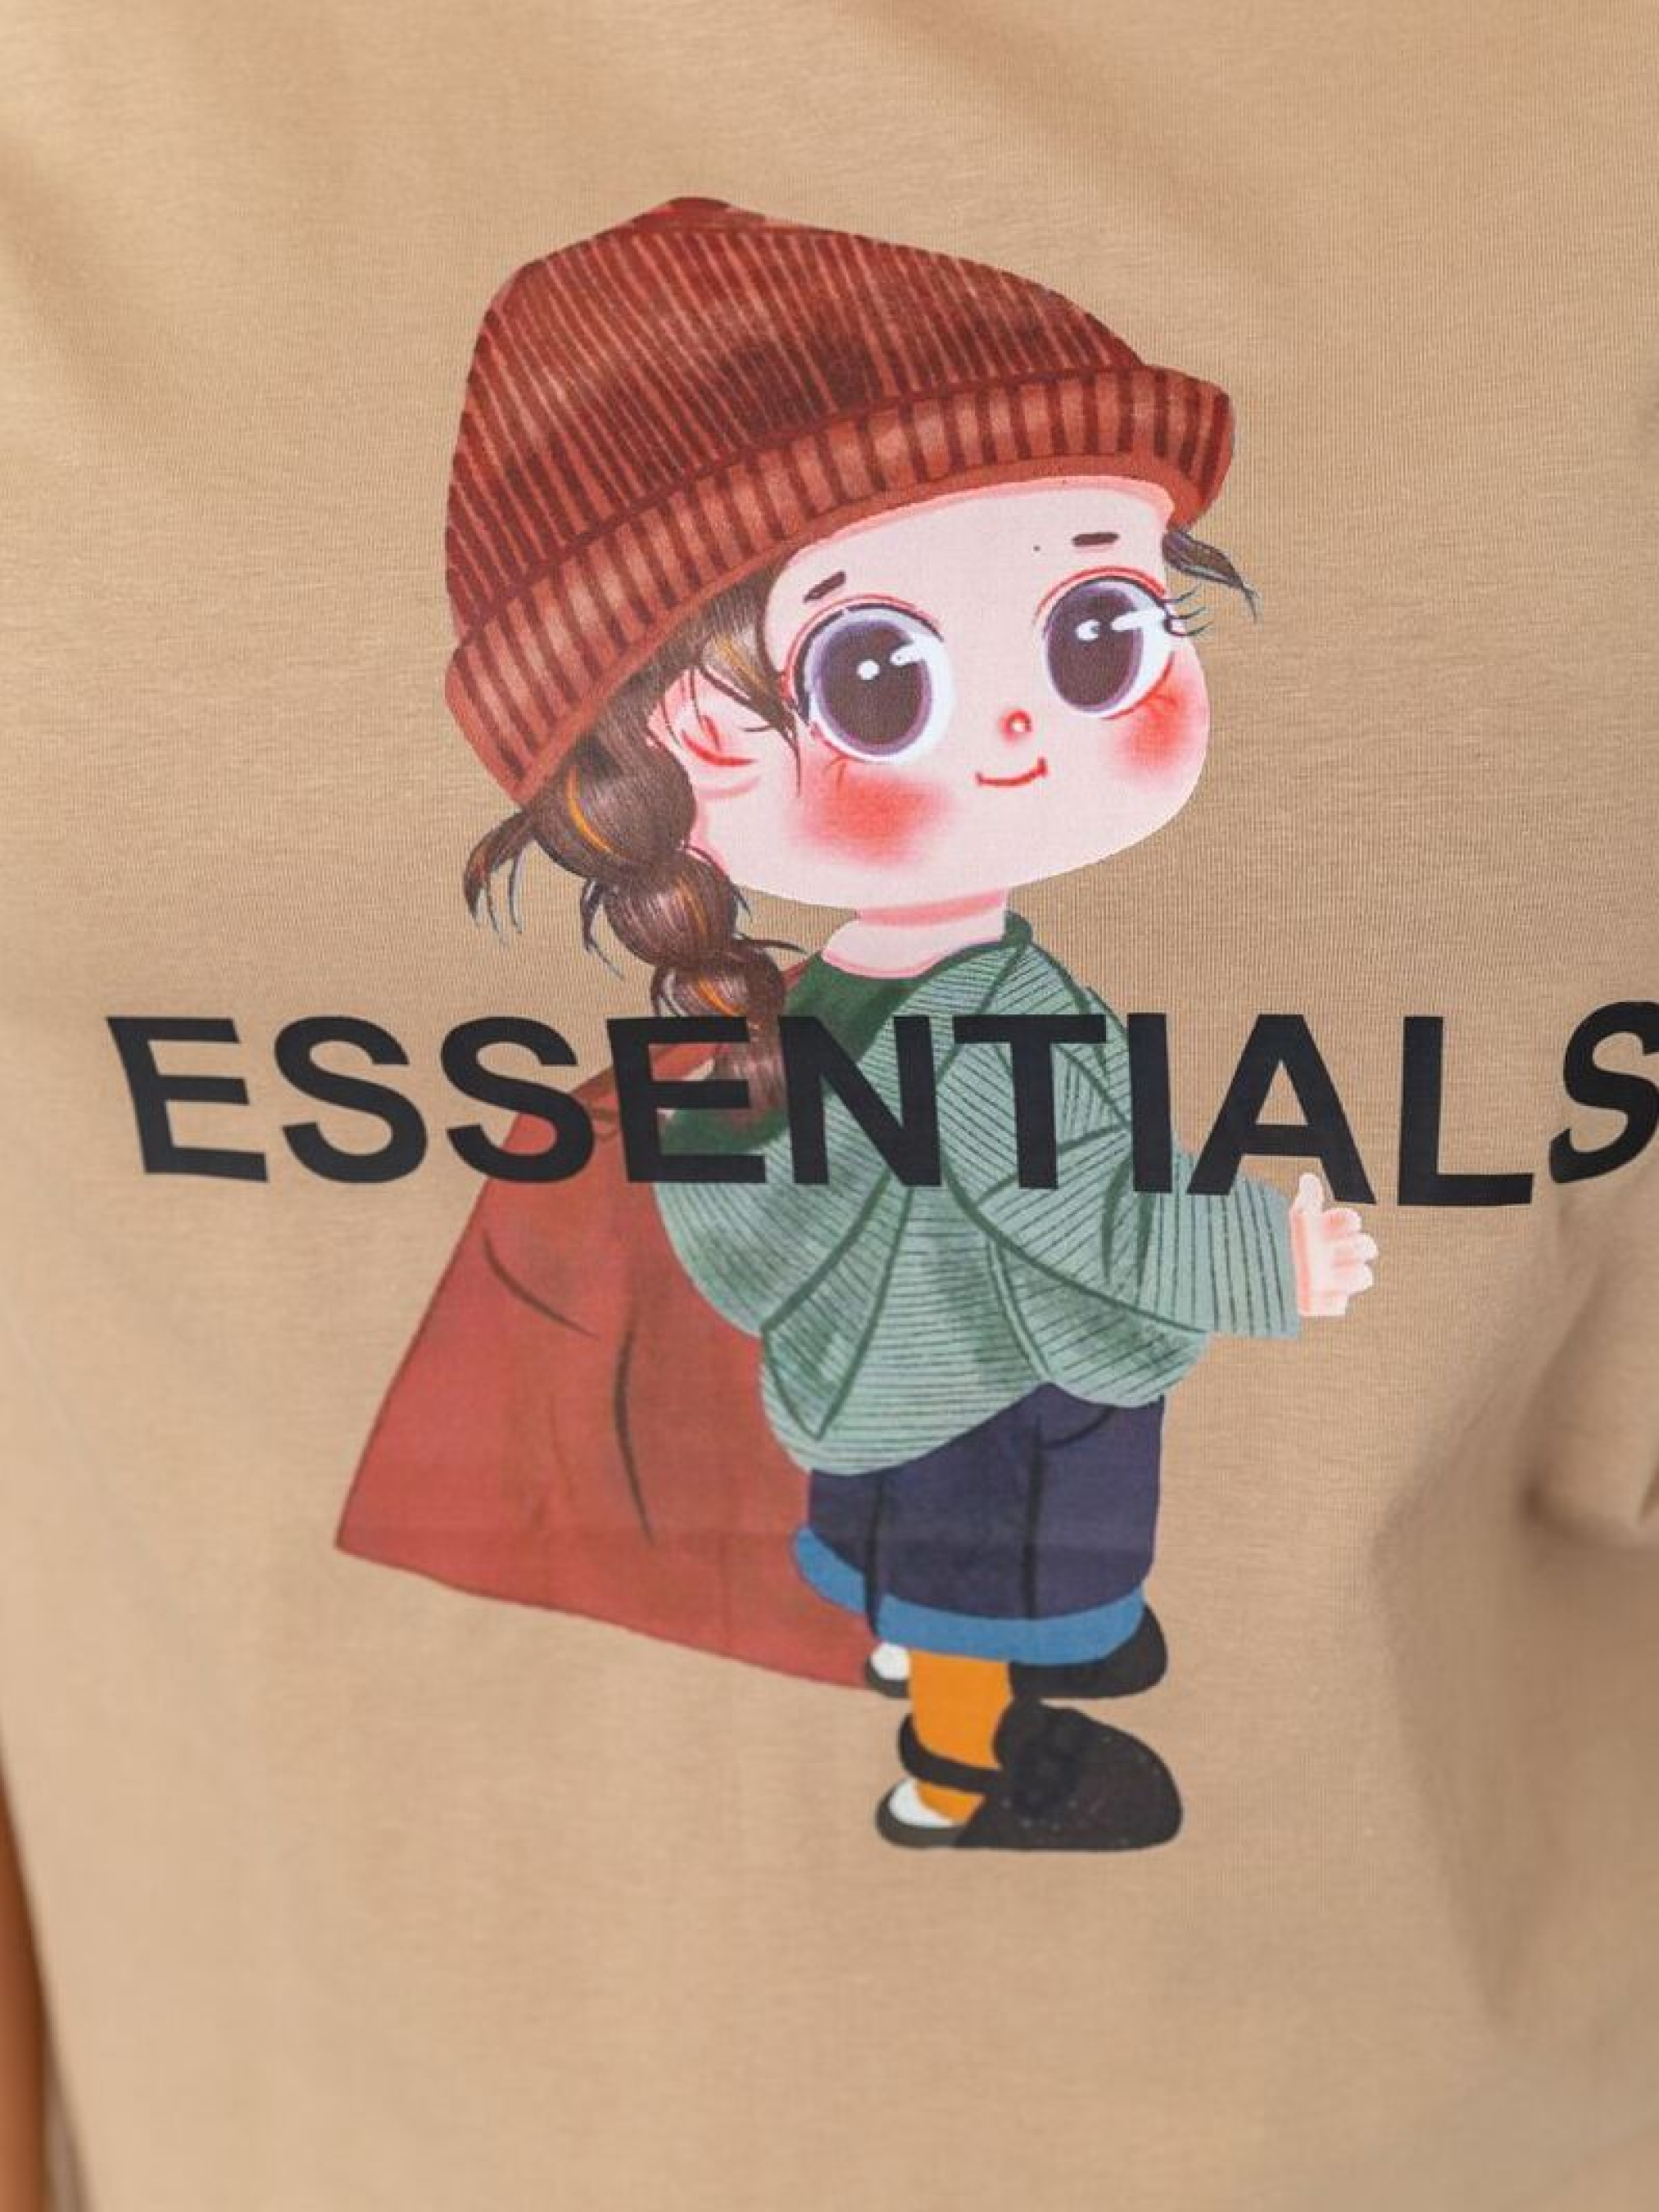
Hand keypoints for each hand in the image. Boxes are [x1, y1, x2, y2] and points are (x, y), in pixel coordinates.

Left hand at [1290, 1172, 1377, 1318]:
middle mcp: (1338, 1255)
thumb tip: (1309, 1178)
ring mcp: (1335, 1279)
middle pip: (1367, 1248)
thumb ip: (1305, 1201)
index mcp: (1331, 1232)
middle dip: (1358, 1247)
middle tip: (1337, 1249)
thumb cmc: (1277, 1243)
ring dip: (1350, 1274)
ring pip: (1363, 1276)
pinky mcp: (1326, 1302)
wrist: (1259, 1273)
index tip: (1330, 1227)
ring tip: (1329, 1275)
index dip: (1346, 1223)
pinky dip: (1328, 1301)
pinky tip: (1311, 1293)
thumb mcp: (1292, 1221)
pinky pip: (1339, 1304)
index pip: (1353, 1222)